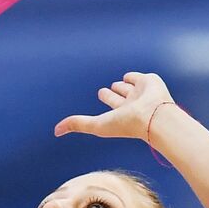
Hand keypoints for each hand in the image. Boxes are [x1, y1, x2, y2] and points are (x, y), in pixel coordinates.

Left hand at [54, 71, 174, 139]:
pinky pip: (140, 76)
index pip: (112, 102)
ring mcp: (142, 92)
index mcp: (121, 112)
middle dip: (112, 93)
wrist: (153, 116)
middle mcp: (132, 103)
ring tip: (118, 84)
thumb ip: (77, 124)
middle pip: (119, 95)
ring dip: (124, 84)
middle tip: (105, 91)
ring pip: (129, 85)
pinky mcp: (150, 82)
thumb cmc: (128, 124)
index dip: (106, 96)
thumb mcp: (97, 125)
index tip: (101, 93)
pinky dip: (134, 76)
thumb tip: (55, 131)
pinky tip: (130, 76)